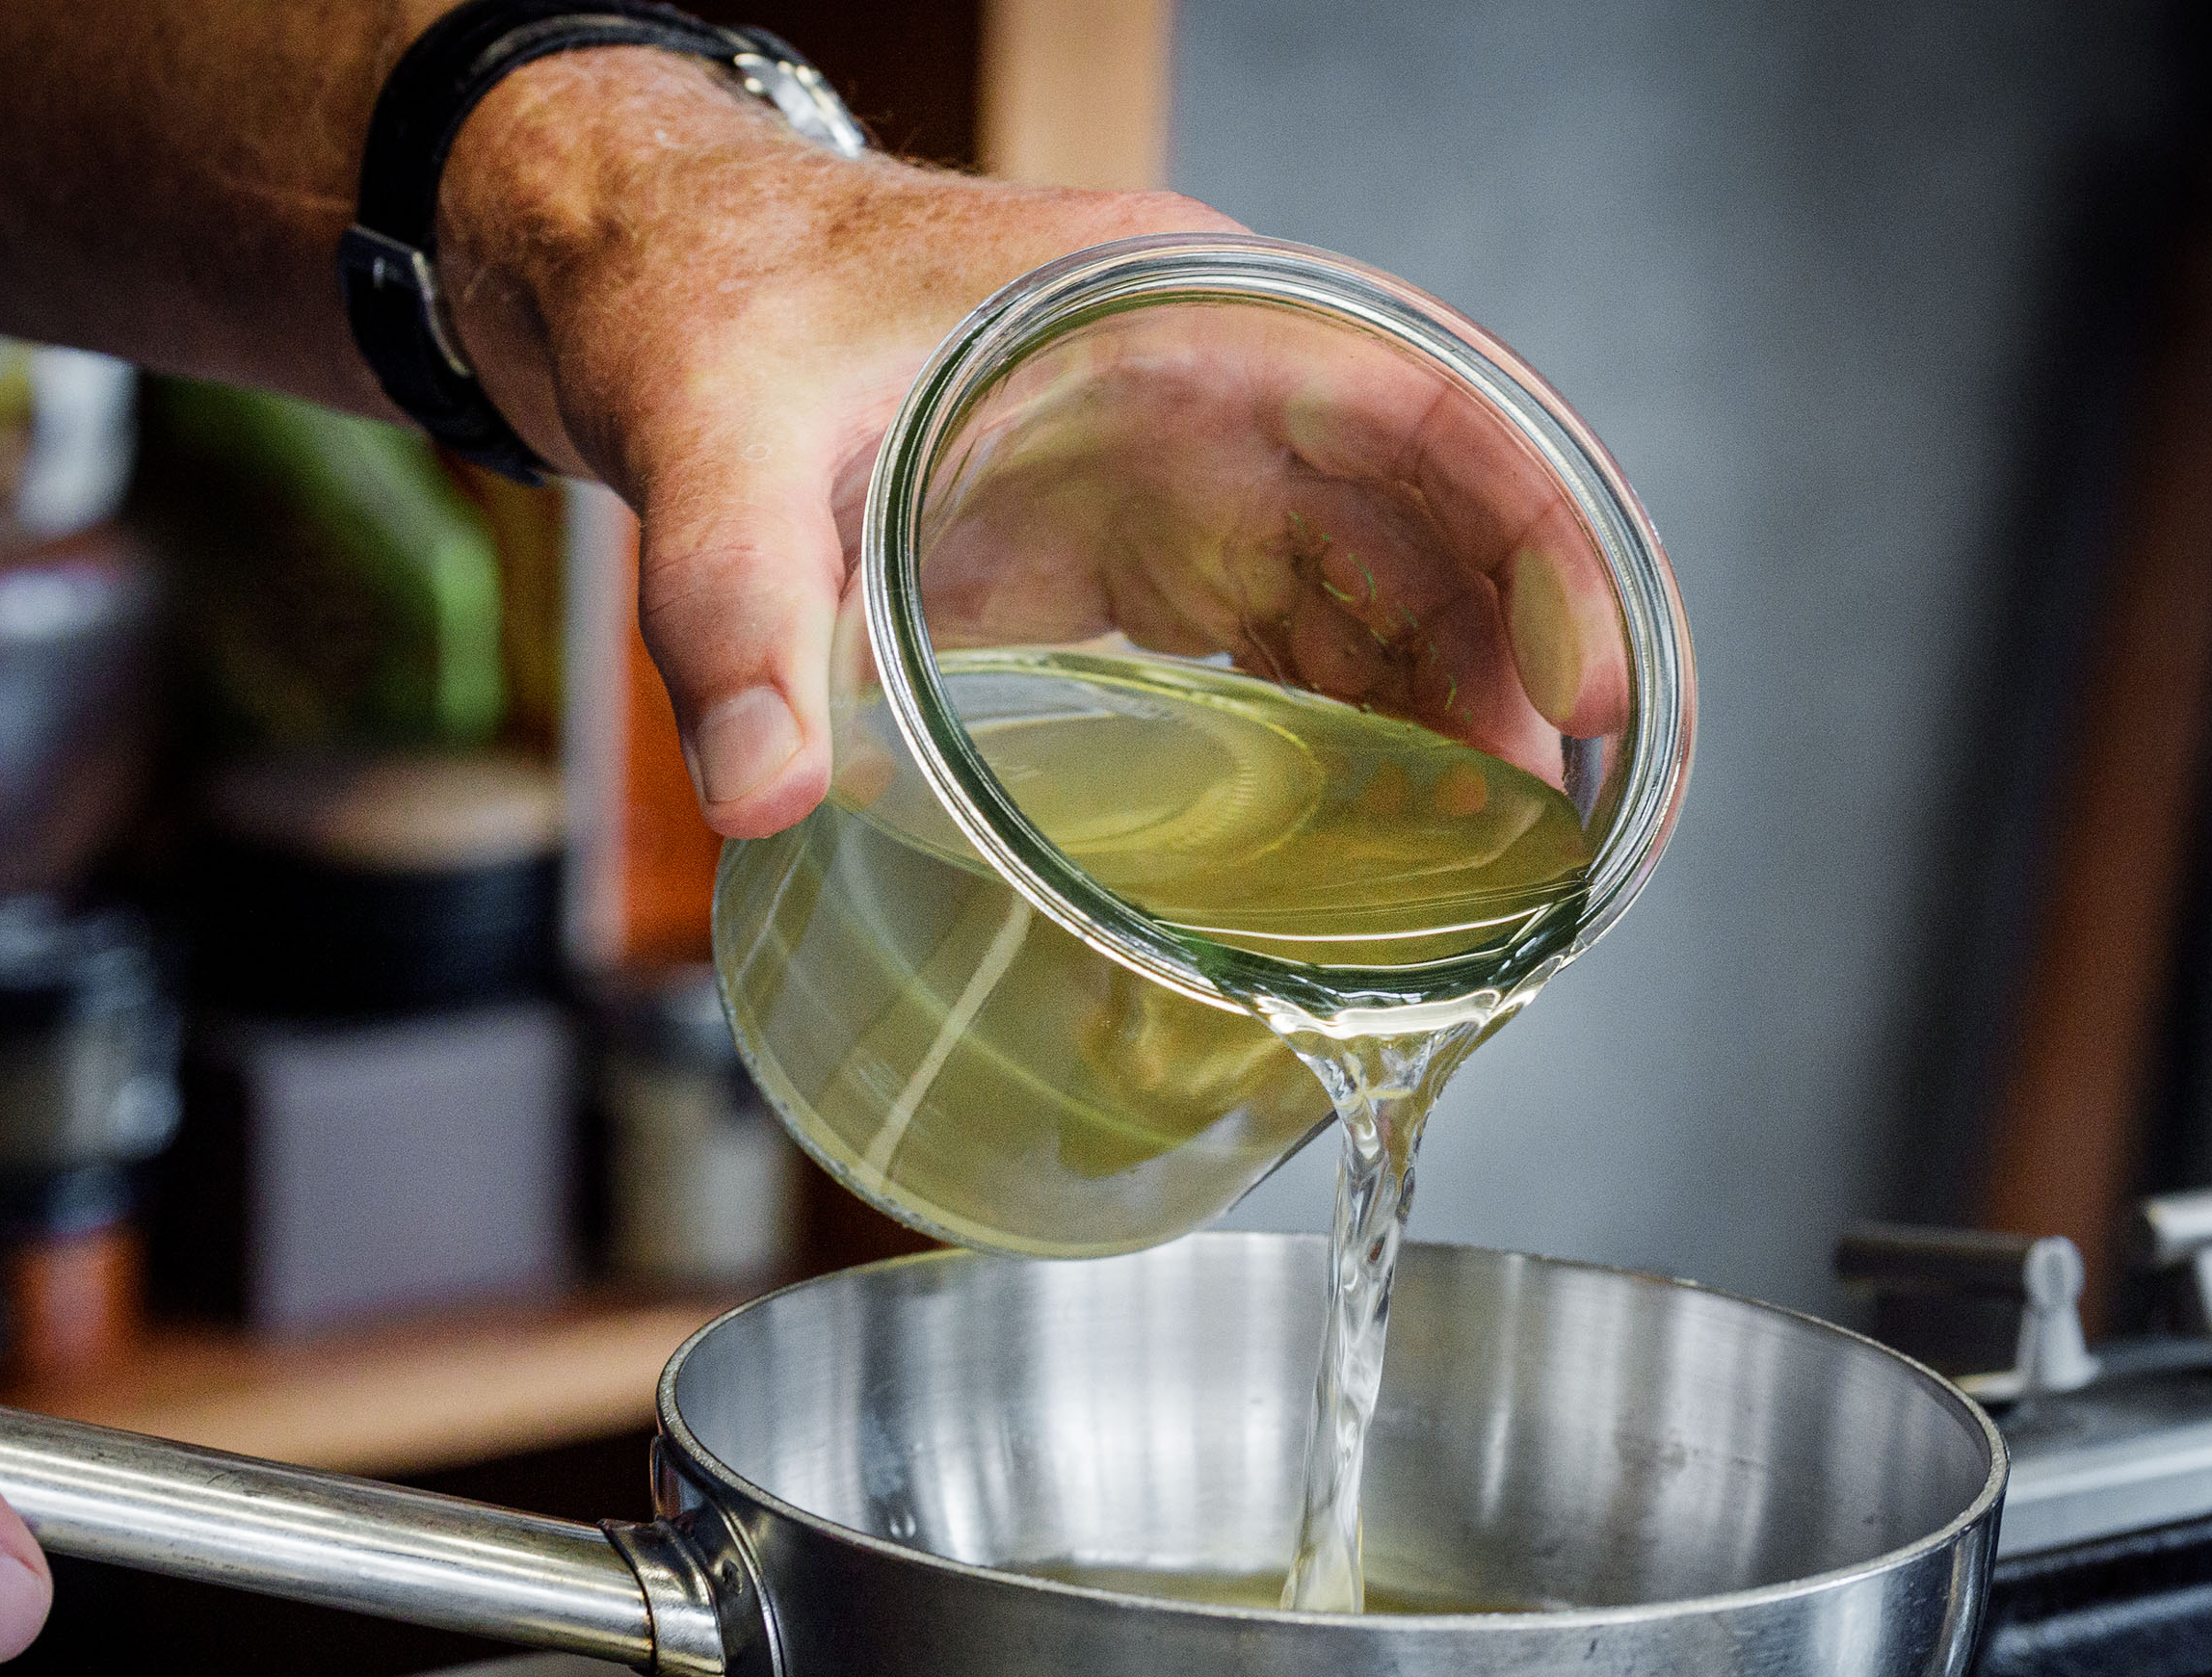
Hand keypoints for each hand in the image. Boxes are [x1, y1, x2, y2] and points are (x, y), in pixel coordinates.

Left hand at [435, 51, 1627, 837]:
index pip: (1416, 395)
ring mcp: (1160, 459)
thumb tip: (762, 793)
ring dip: (1432, 708)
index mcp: (1152, 309)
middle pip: (1419, 514)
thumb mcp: (708, 445)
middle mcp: (1191, 379)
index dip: (1531, 529)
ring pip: (1360, 581)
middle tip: (1538, 840)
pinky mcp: (1111, 536)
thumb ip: (736, 612)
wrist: (622, 273)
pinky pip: (1271, 627)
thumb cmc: (690, 303)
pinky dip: (1336, 719)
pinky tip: (1364, 831)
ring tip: (1476, 868)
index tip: (1589, 674)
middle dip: (1505, 661)